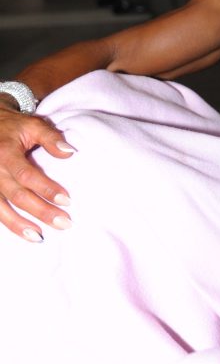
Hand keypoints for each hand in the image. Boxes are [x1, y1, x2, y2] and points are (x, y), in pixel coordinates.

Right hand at [0, 108, 74, 240]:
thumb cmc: (13, 127)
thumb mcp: (32, 126)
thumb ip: (51, 138)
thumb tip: (70, 152)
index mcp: (6, 153)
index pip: (27, 175)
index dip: (46, 189)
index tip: (67, 200)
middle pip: (18, 196)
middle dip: (41, 211)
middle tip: (64, 223)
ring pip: (1, 209)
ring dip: (20, 225)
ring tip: (40, 237)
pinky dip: (9, 224)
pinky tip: (25, 234)